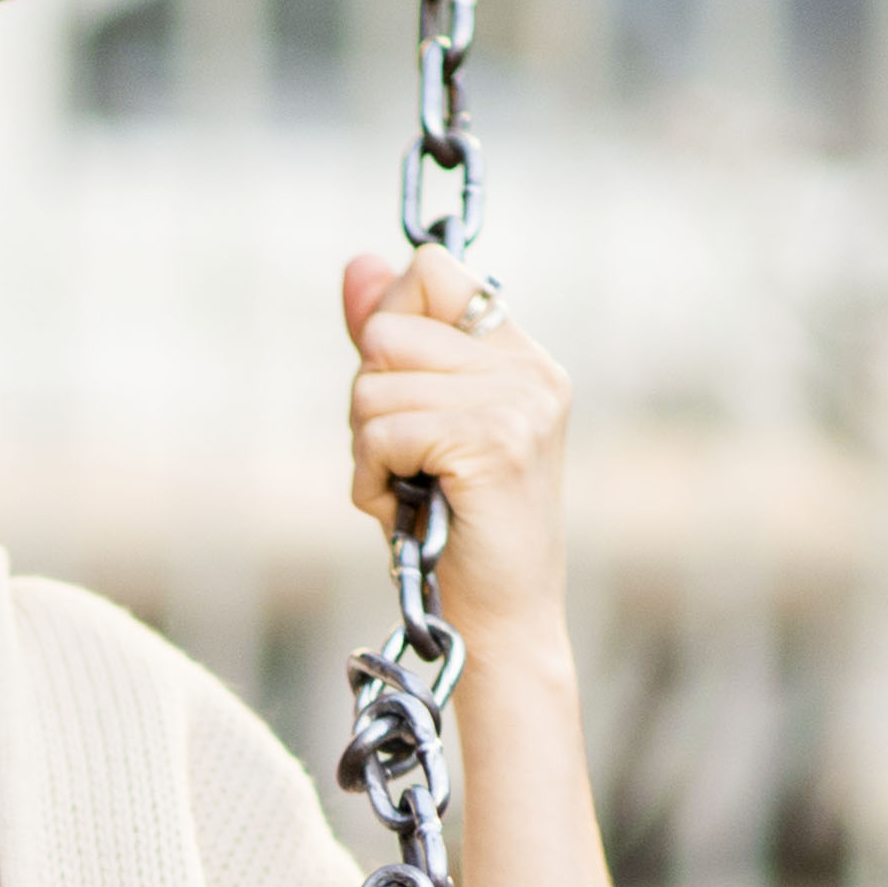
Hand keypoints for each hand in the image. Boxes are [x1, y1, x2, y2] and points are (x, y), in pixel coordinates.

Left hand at [340, 245, 569, 659]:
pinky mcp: (493, 441)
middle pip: (388, 329)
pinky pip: (381, 430)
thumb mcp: (414, 425)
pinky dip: (370, 478)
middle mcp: (529, 370)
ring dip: (367, 449)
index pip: (431, 270)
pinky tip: (403, 509)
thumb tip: (358, 263)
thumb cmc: (451, 532)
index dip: (388, 327)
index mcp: (519, 356)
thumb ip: (390, 344)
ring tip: (409, 491)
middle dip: (369, 402)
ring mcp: (518, 403)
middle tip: (405, 462)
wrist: (501, 623)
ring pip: (373, 384)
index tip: (399, 394)